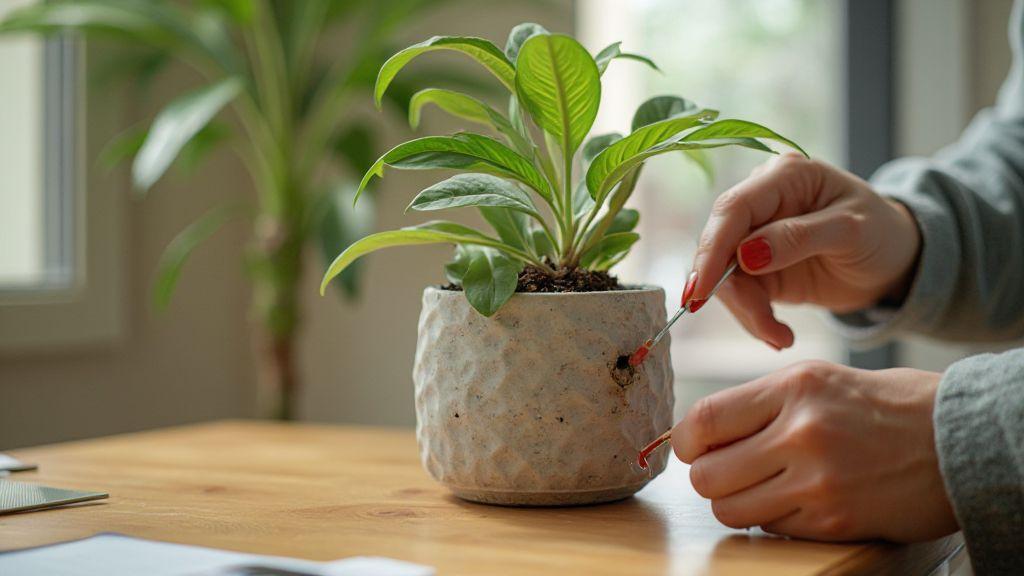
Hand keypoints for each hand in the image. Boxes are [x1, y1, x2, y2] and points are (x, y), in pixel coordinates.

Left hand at [670, 361, 957, 541]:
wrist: (962, 439)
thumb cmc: (889, 406)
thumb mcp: (820, 380)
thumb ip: (762, 404)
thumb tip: (704, 434)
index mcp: (793, 387)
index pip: (703, 420)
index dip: (684, 441)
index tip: (692, 448)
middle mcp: (800, 432)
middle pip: (705, 475)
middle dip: (708, 477)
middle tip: (727, 471)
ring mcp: (817, 481)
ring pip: (730, 509)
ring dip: (737, 503)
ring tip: (763, 487)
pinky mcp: (833, 521)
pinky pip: (771, 529)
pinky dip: (774, 520)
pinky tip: (800, 500)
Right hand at [689, 153, 920, 348]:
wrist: (893, 262)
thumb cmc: (881, 233)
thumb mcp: (852, 230)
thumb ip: (799, 237)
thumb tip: (746, 254)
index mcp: (784, 176)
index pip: (733, 208)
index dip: (713, 248)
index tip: (703, 289)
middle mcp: (761, 201)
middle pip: (719, 244)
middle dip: (732, 291)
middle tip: (763, 327)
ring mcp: (754, 234)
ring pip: (723, 275)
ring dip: (747, 312)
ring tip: (781, 336)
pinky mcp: (754, 267)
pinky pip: (737, 294)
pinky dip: (753, 319)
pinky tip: (779, 334)